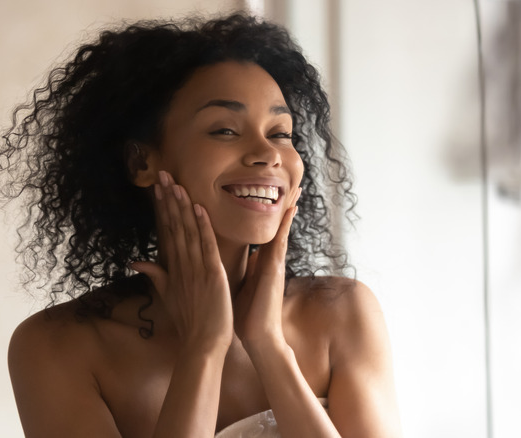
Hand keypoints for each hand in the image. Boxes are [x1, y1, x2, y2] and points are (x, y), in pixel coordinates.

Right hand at [131, 171, 232, 350]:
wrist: (202, 345)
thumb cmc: (189, 322)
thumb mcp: (168, 296)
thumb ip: (156, 275)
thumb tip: (137, 261)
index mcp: (173, 268)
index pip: (166, 232)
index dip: (162, 208)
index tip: (158, 187)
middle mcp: (181, 265)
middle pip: (173, 226)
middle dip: (168, 200)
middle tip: (163, 174)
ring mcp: (195, 269)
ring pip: (187, 232)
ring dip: (182, 207)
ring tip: (176, 184)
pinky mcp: (212, 275)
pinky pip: (206, 246)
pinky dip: (202, 227)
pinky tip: (199, 208)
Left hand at [233, 187, 300, 348]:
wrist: (257, 337)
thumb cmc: (245, 315)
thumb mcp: (236, 286)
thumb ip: (234, 270)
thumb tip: (224, 259)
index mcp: (258, 262)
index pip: (262, 232)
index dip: (265, 212)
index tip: (267, 192)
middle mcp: (269, 259)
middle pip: (276, 226)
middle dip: (283, 205)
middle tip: (291, 182)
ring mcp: (275, 263)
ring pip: (282, 229)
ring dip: (288, 208)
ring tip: (296, 188)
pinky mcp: (275, 270)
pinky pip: (281, 241)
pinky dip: (285, 225)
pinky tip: (290, 209)